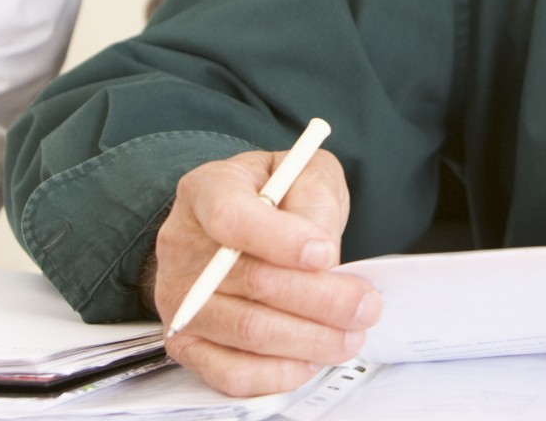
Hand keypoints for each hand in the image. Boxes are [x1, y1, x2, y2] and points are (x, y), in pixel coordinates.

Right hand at [151, 150, 380, 396]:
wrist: (239, 230)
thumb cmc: (275, 199)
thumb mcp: (303, 173)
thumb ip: (313, 198)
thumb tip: (321, 253)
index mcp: (207, 190)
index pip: (231, 217)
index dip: (281, 239)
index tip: (326, 253)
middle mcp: (183, 245)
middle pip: (252, 281)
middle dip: (320, 299)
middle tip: (364, 305)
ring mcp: (181, 300)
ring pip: (247, 331)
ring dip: (309, 340)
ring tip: (351, 334)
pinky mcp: (187, 344)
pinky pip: (231, 373)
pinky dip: (278, 373)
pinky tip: (310, 359)